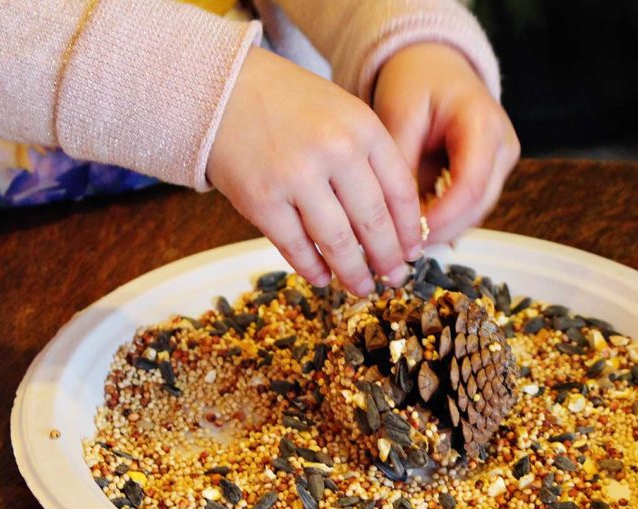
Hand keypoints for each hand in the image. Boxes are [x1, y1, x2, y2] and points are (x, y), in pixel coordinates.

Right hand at [207, 48, 421, 296]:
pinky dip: (312, 269)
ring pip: (337, 242)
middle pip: (374, 222)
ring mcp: (296, 176)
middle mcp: (335, 150)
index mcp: (363, 128)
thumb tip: (397, 224)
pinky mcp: (261, 199)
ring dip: (353, 273)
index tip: (413, 252)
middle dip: (388, 259)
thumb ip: (371, 158)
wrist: (224, 91)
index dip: (409, 230)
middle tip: (394, 278)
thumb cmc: (290, 106)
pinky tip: (323, 277)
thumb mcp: (343, 115)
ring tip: (362, 287)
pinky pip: (295, 247)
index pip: (401, 192)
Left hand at [373, 43, 519, 245]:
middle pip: (478, 206)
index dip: (442, 217)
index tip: (410, 233)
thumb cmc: (417, 81)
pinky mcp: (492, 174)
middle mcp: (503, 146)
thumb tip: (394, 214)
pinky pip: (469, 207)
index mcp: (484, 123)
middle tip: (401, 245)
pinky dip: (444, 219)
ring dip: (442, 228)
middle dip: (441, 230)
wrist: (435, 66)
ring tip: (404, 237)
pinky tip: (416, 226)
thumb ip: (400, 162)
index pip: (471, 185)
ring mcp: (502, 162)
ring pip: (475, 213)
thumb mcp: (399, 113)